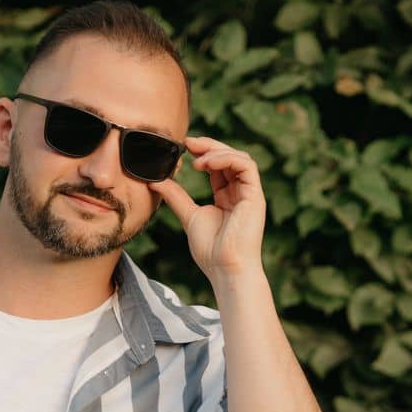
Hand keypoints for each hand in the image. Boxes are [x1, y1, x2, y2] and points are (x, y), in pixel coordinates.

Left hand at [149, 134, 266, 286]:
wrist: (225, 268)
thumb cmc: (211, 250)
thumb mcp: (188, 216)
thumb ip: (175, 197)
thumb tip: (155, 181)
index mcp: (226, 197)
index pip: (218, 166)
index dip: (203, 153)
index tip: (184, 147)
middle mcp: (240, 193)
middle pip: (229, 157)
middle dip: (209, 146)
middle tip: (189, 143)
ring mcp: (250, 194)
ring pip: (240, 158)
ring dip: (218, 152)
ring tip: (197, 159)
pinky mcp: (256, 196)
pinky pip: (247, 166)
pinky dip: (227, 159)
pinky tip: (208, 164)